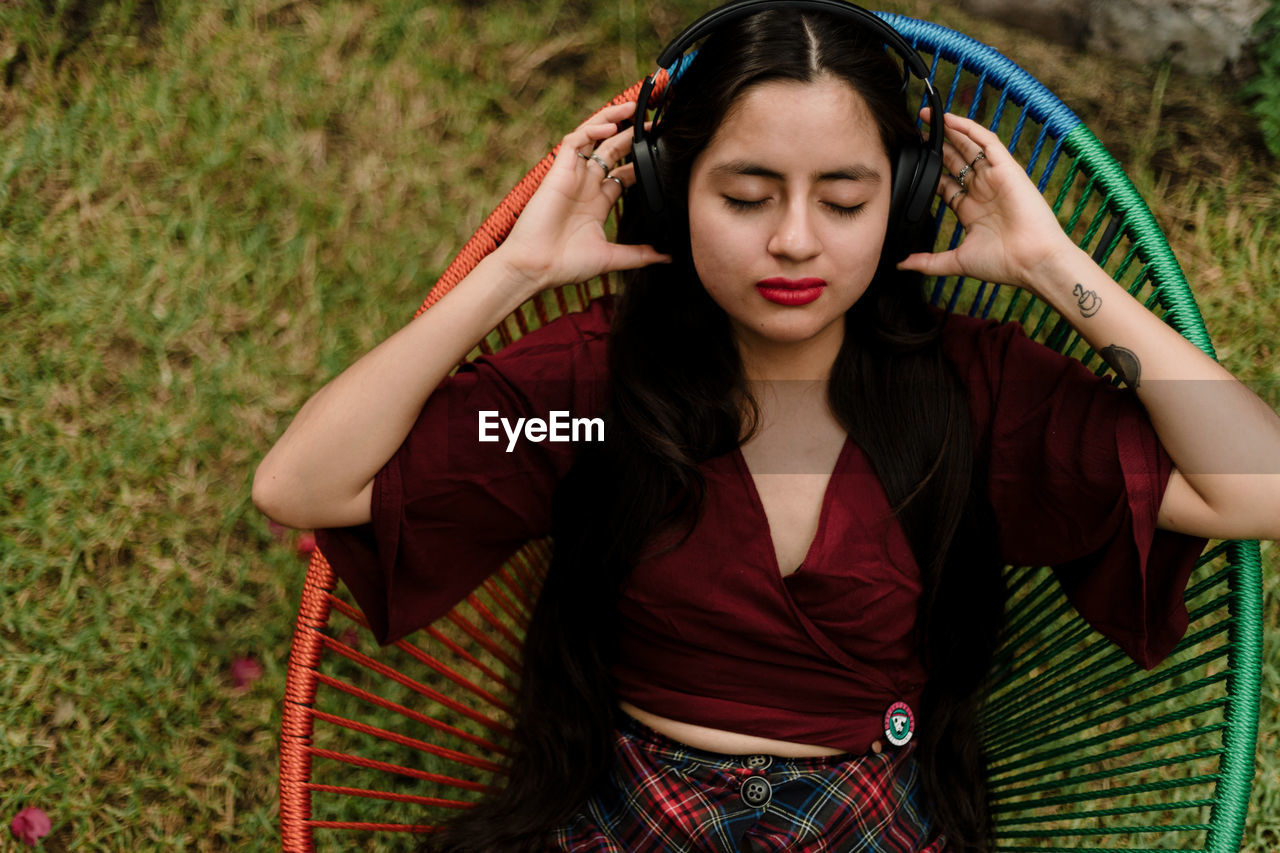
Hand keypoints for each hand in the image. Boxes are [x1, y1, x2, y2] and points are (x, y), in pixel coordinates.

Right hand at [494, 100, 671, 293]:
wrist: (536, 267)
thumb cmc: (565, 265)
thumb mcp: (611, 258)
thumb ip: (639, 255)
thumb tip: (667, 257)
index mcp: (598, 203)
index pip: (624, 173)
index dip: (642, 159)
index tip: (663, 151)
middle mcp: (586, 185)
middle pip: (612, 150)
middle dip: (632, 135)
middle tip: (655, 122)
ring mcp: (572, 176)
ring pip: (593, 138)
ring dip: (612, 120)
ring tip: (634, 107)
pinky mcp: (558, 171)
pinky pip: (575, 141)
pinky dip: (591, 130)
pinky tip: (610, 127)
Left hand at [896, 110, 1078, 292]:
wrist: (1031, 261)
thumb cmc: (1002, 263)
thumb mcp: (956, 262)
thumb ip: (927, 261)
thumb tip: (900, 265)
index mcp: (971, 210)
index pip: (944, 184)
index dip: (928, 172)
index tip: (910, 162)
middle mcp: (982, 191)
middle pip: (954, 161)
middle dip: (935, 146)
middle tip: (914, 131)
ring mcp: (994, 178)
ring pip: (968, 147)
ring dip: (948, 130)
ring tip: (926, 116)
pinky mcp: (1007, 168)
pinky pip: (986, 142)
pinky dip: (968, 128)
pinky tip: (949, 119)